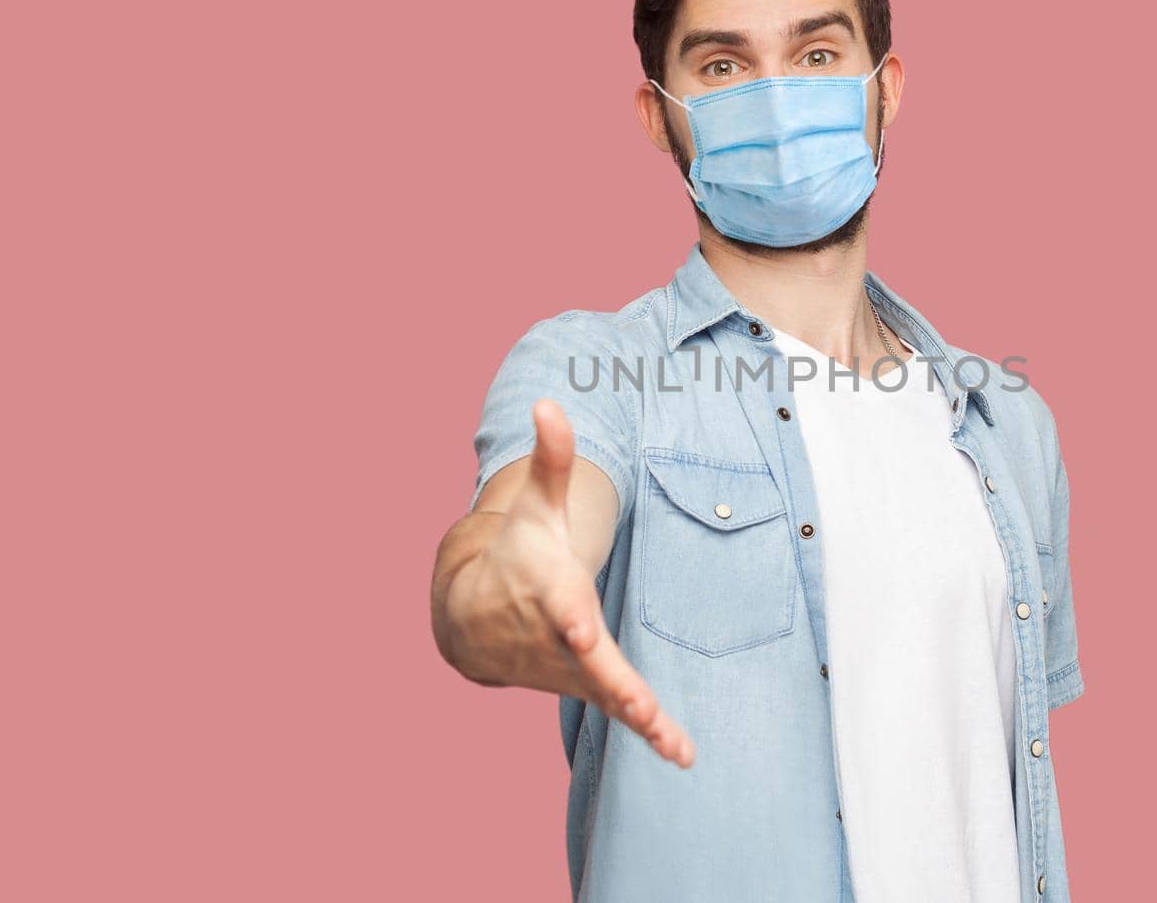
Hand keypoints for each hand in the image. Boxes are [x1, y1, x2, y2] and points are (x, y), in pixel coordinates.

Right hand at [455, 399, 695, 767]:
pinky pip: (623, 711)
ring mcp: (573, 670)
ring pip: (610, 695)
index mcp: (549, 592)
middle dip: (612, 683)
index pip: (557, 607)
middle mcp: (559, 639)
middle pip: (588, 664)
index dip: (566, 616)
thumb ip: (551, 459)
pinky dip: (651, 734)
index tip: (575, 623)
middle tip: (638, 705)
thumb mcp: (537, 506)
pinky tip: (683, 754)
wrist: (474, 617)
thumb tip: (549, 403)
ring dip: (641, 719)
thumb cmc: (517, 551)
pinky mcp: (591, 686)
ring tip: (673, 744)